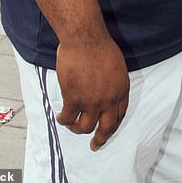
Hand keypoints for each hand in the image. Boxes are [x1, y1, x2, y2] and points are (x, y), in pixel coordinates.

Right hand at [56, 33, 129, 150]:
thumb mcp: (115, 65)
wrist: (84, 37)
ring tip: (71, 124)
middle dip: (101, 139)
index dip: (112, 125)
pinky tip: (60, 117)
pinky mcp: (74, 99)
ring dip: (77, 128)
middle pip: (106, 128)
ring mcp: (91, 101)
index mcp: (121, 89)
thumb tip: (106, 92)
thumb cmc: (99, 44)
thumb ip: (112, 82)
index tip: (106, 129)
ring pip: (85, 127)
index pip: (120, 115)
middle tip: (95, 145)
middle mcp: (109, 99)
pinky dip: (62, 120)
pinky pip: (67, 118)